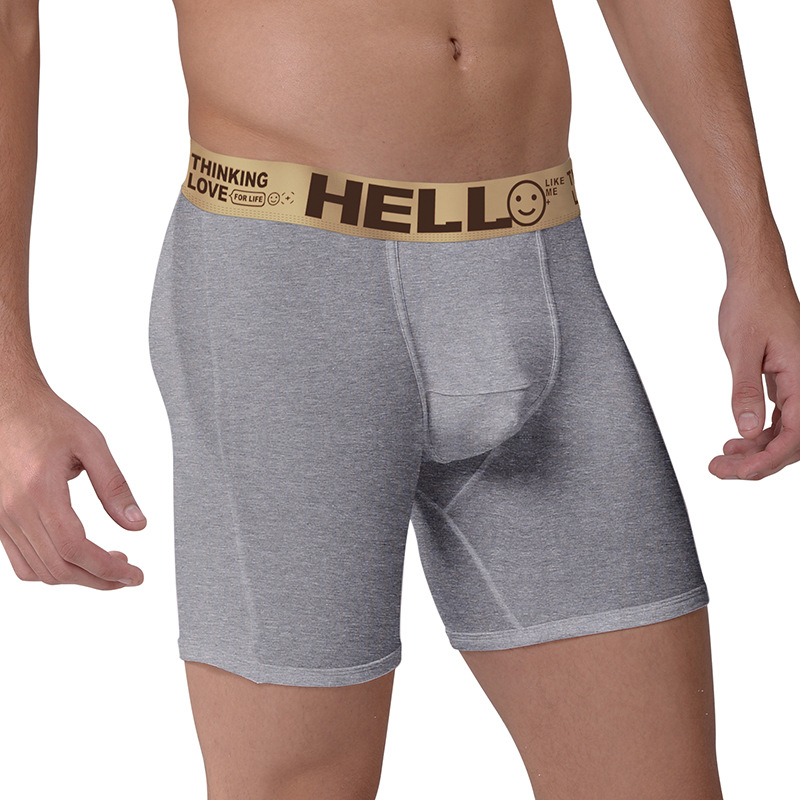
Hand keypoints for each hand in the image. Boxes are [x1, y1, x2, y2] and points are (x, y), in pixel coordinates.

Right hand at [0, 377, 145, 587]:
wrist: (5, 403)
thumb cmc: (46, 417)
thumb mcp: (92, 443)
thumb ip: (115, 486)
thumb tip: (137, 524)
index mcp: (39, 490)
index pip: (75, 549)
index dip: (108, 570)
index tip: (133, 575)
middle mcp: (13, 509)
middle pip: (58, 568)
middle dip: (98, 580)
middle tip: (126, 575)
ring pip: (37, 571)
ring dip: (76, 578)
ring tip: (107, 564)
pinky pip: (19, 560)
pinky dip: (50, 569)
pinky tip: (76, 557)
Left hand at [709, 260, 799, 479]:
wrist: (756, 278)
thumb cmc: (752, 305)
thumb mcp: (742, 350)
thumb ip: (746, 392)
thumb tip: (749, 430)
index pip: (795, 435)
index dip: (767, 460)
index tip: (739, 472)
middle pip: (792, 440)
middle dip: (757, 461)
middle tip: (719, 469)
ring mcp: (799, 383)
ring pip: (786, 431)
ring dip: (756, 450)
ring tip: (722, 458)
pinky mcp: (787, 380)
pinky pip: (781, 417)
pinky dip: (759, 432)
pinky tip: (737, 439)